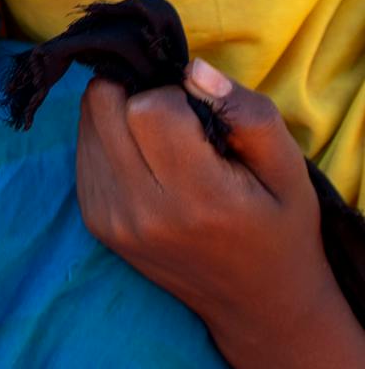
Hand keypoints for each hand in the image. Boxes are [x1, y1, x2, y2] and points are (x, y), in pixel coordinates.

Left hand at [76, 60, 364, 367]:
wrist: (257, 302)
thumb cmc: (276, 223)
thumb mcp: (287, 167)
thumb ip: (244, 111)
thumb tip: (192, 68)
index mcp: (196, 198)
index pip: (149, 107)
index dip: (174, 95)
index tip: (199, 115)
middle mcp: (141, 211)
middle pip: (103, 103)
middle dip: (136, 92)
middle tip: (173, 114)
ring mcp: (110, 218)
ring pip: (87, 119)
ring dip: (118, 112)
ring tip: (160, 137)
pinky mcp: (93, 219)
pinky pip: (83, 147)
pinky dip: (108, 137)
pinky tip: (143, 157)